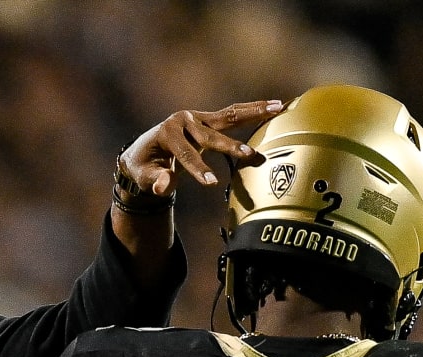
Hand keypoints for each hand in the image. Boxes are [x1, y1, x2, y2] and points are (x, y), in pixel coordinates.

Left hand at [118, 100, 284, 198]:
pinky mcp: (209, 119)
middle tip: (250, 156)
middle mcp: (184, 120)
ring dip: (254, 113)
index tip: (211, 183)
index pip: (185, 153)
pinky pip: (233, 115)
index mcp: (167, 133)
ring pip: (229, 116)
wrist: (144, 150)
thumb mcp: (144, 177)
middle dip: (230, 147)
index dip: (197, 168)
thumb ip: (155, 181)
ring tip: (278, 108)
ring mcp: (198, 117)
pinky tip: (276, 106)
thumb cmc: (144, 167)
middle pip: (210, 135)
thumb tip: (166, 185)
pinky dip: (254, 111)